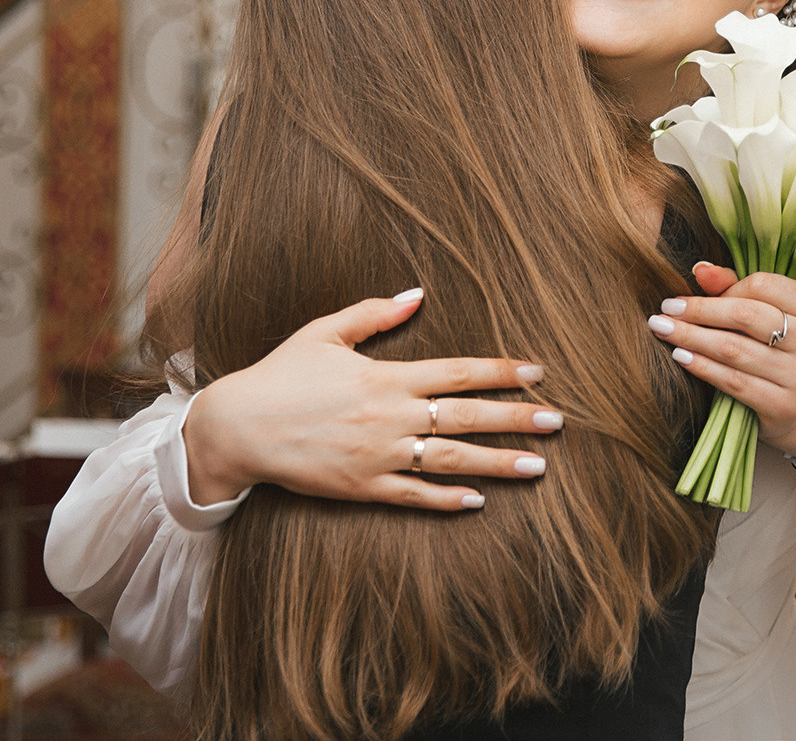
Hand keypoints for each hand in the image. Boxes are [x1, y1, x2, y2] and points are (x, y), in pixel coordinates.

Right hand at [184, 290, 563, 512]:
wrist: (237, 428)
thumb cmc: (280, 376)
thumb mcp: (324, 332)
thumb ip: (374, 314)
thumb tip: (418, 295)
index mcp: (385, 376)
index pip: (458, 372)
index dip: (501, 371)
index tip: (538, 372)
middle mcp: (390, 415)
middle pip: (466, 416)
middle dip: (516, 419)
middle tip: (558, 423)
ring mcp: (378, 455)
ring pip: (451, 460)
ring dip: (498, 463)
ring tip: (538, 467)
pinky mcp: (362, 487)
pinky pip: (414, 496)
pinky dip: (447, 499)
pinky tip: (479, 500)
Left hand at [647, 264, 795, 467]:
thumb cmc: (780, 350)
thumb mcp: (769, 315)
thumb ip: (736, 287)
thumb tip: (700, 269)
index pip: (763, 286)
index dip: (722, 289)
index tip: (689, 297)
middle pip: (746, 316)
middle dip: (698, 312)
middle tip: (664, 311)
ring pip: (734, 349)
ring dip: (692, 338)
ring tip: (664, 330)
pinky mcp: (785, 406)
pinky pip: (733, 381)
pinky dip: (702, 367)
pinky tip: (681, 357)